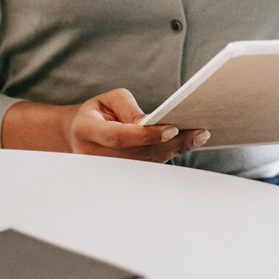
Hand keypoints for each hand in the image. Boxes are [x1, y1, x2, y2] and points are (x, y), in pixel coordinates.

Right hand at [67, 88, 208, 161]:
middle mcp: (94, 157)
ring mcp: (105, 173)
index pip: (119, 137)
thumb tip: (150, 123)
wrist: (79, 134)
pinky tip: (187, 144)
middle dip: (171, 143)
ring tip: (199, 136)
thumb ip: (129, 109)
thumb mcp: (110, 100)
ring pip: (145, 164)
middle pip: (138, 154)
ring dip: (174, 151)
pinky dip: (168, 156)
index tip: (173, 128)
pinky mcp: (118, 178)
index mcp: (87, 131)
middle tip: (199, 133)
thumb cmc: (99, 112)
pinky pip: (146, 169)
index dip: (146, 135)